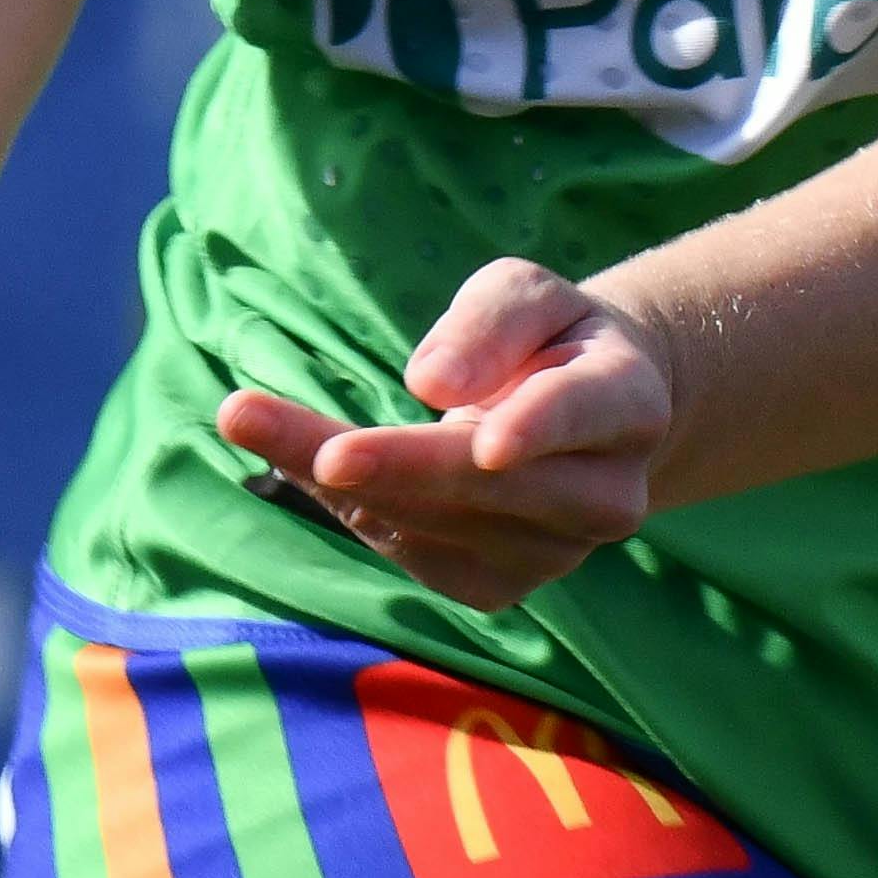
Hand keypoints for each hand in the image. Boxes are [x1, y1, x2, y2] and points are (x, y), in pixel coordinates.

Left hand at [209, 258, 681, 611]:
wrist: (582, 416)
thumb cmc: (549, 337)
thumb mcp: (526, 293)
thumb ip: (489, 323)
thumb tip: (431, 385)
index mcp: (628, 404)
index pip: (583, 415)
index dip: (537, 428)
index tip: (485, 441)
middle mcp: (605, 496)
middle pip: (490, 484)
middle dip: (396, 462)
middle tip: (314, 443)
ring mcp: (553, 553)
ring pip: (436, 522)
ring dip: (339, 479)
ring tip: (248, 417)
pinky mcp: (497, 585)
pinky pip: (410, 549)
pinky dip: (348, 503)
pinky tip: (302, 457)